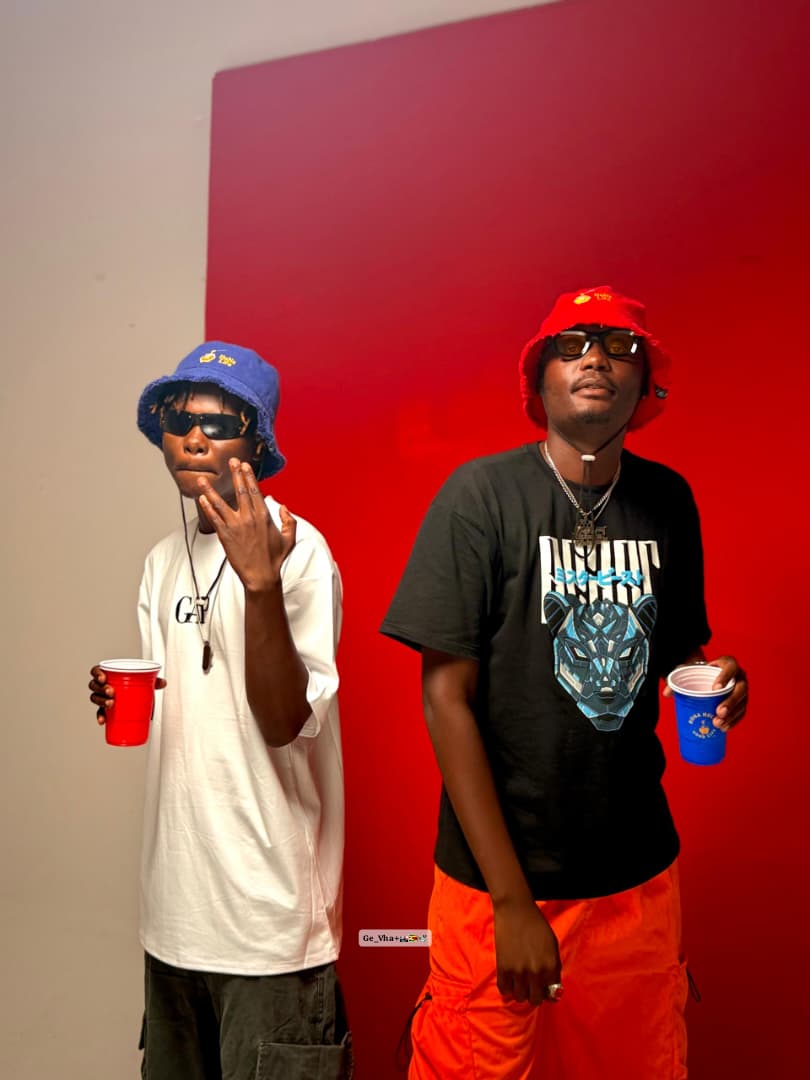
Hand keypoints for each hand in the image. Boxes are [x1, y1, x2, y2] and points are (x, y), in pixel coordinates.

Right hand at [89, 665, 165, 724]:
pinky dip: (100, 717)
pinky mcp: (105, 710)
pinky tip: (103, 720)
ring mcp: (103, 698)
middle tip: (112, 692)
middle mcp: (103, 686)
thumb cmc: (136, 687)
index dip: (97, 673)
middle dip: (102, 689)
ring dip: (101, 701)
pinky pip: (100, 713)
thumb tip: (163, 682)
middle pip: (95, 686)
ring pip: (95, 698)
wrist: (137, 701)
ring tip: (111, 704)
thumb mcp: (144, 682)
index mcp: (109, 676)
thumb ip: (154, 681)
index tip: (104, 678)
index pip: (96, 671)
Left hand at [197, 460, 296, 591]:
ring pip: (221, 503)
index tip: (244, 466)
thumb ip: (289, 521)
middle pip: (240, 491)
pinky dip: (207, 507)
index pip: (255, 491)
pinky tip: (201, 499)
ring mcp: (235, 526)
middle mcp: (249, 518)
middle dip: (235, 474)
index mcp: (264, 516)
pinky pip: (214, 518)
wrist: (260, 576)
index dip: (248, 477)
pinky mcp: (225, 535)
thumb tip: (284, 507)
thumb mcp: (289, 539)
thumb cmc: (274, 559)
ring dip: (211, 490)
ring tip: (203, 480)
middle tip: (231, 461)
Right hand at [492, 896, 561, 1005]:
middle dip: (534, 994)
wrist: (515, 910)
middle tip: (531, 985)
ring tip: (519, 982)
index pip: (553, 994)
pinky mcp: (503, 967)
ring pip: (520, 997)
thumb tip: (550, 984)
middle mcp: (536, 972)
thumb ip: (553, 966)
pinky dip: (507, 987)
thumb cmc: (537, 924)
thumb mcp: (552, 945)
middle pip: (536, 999)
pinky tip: (509, 979)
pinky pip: (504, 990)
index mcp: (551, 966)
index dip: (548, 992)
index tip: (543, 989)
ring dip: (520, 992)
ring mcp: (518, 971)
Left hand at [663, 654, 747, 731]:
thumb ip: (676, 679)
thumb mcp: (687, 671)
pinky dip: (733, 721)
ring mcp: (742, 690)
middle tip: (719, 712)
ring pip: (742, 703)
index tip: (716, 688)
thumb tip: (666, 693)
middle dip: (731, 701)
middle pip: (740, 688)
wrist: (706, 677)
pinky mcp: (741, 702)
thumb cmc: (698, 672)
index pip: (730, 667)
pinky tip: (724, 728)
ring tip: (718, 724)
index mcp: (728, 664)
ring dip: (732, 715)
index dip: (725, 677)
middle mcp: (739, 676)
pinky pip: (741, 713)